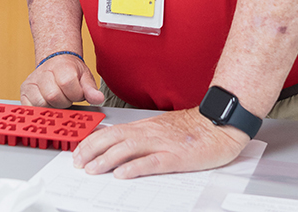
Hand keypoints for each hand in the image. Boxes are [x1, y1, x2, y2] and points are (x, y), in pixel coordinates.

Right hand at [19, 54, 104, 107]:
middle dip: (64, 102)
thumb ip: (91, 89)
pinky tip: (47, 105)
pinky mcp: (24, 92)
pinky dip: (40, 110)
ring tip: (57, 101)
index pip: (67, 83)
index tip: (77, 93)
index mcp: (60, 66)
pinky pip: (29, 107)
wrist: (55, 62)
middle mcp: (43, 72)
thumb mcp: (84, 76)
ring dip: (52, 107)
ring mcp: (31, 82)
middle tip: (67, 98)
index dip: (75, 94)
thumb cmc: (70, 70)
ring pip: (41, 103)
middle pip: (53, 96)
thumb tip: (98, 98)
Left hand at [72, 108, 247, 178]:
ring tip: (93, 169)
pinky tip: (123, 173)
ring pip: (128, 149)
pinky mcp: (175, 156)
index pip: (111, 132)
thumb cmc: (192, 129)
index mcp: (144, 127)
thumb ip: (140, 136)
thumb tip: (119, 146)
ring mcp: (161, 144)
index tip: (78, 152)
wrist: (218, 124)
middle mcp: (148, 133)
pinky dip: (136, 167)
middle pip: (114, 138)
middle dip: (92, 150)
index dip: (92, 142)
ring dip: (107, 159)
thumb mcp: (160, 129)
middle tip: (78, 163)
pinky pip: (152, 162)